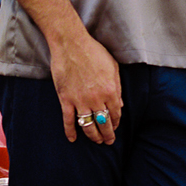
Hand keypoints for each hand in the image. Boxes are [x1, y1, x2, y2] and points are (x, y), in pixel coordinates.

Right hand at [50, 29, 122, 145]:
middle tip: (108, 141)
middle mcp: (96, 99)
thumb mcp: (113, 67)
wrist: (71, 44)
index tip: (115, 127)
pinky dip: (70, 131)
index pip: (116, 113)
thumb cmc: (93, 52)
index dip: (116, 122)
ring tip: (96, 141)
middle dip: (107, 135)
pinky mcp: (65, 99)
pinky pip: (68, 120)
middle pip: (104, 123)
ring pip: (88, 125)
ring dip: (93, 136)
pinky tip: (72, 139)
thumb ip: (118, 87)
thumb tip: (120, 105)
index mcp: (110, 90)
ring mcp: (80, 100)